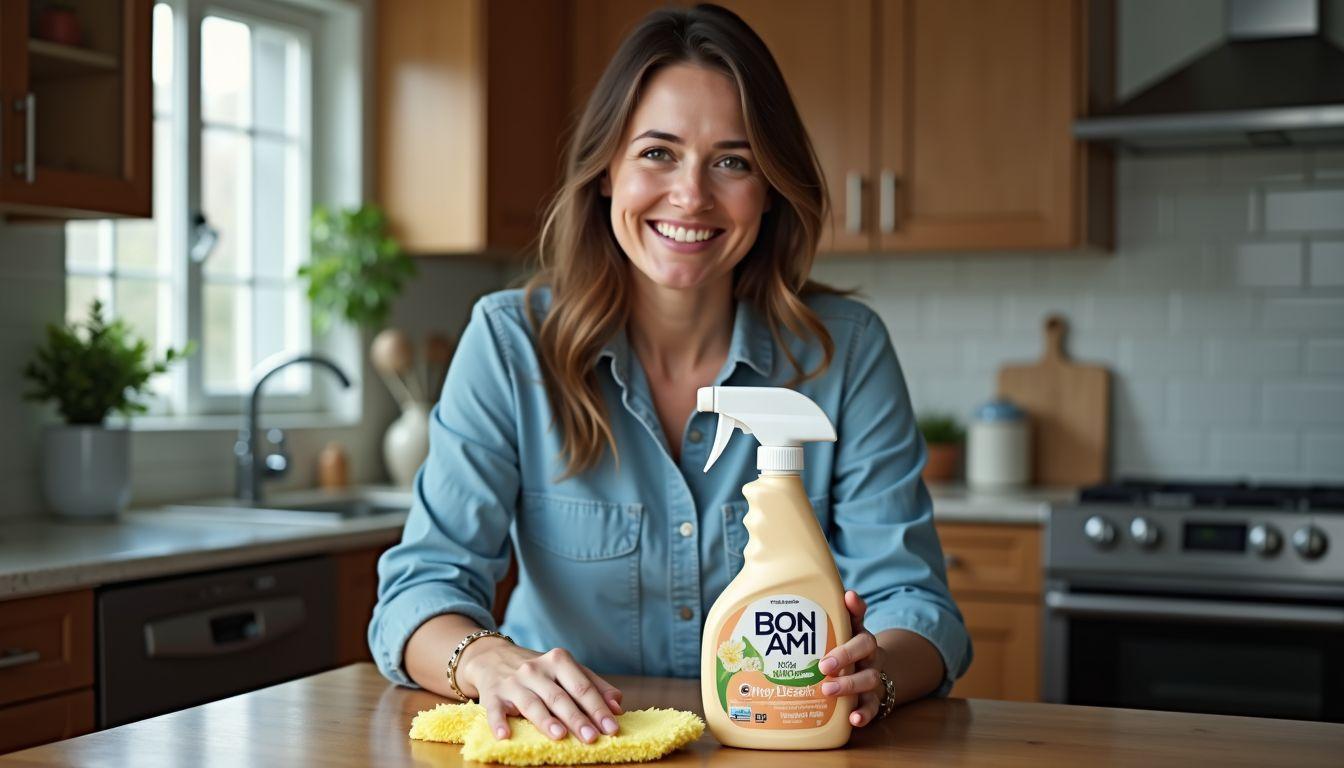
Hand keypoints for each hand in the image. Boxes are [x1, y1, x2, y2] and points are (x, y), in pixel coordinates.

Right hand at [458, 639, 623, 742]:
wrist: (492, 656)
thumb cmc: (539, 670)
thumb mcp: (566, 670)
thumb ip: (594, 686)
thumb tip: (618, 706)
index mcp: (558, 660)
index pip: (582, 687)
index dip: (598, 708)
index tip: (612, 728)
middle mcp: (536, 669)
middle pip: (560, 697)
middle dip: (577, 718)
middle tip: (592, 738)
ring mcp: (513, 682)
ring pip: (532, 703)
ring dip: (546, 720)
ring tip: (560, 735)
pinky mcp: (492, 694)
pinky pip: (495, 709)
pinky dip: (499, 722)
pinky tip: (505, 735)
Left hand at [817, 590, 885, 727]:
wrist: (869, 677)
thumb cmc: (846, 655)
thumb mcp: (839, 637)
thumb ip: (834, 620)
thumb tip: (840, 593)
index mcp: (858, 634)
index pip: (859, 616)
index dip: (855, 607)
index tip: (848, 599)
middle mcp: (869, 653)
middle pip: (866, 647)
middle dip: (845, 654)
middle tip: (824, 665)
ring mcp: (872, 676)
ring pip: (869, 678)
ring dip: (849, 684)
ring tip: (828, 690)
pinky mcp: (873, 698)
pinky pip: (873, 706)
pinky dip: (865, 713)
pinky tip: (854, 719)